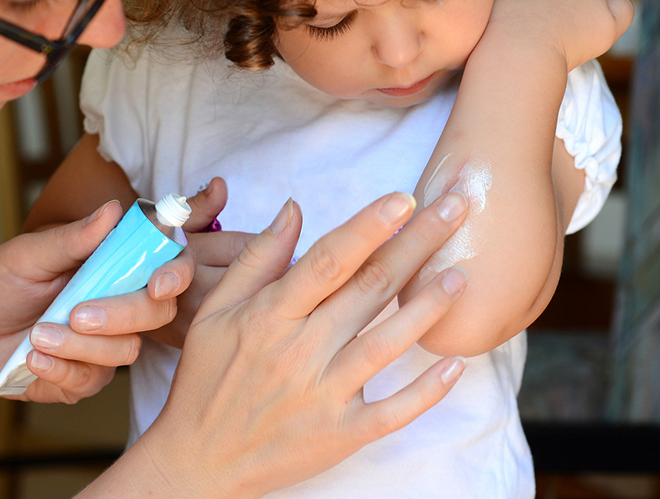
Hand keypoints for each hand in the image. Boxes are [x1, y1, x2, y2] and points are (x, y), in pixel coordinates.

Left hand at [0, 201, 194, 403]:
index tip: (159, 284)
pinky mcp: (86, 378)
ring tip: (36, 335)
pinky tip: (33, 357)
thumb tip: (112, 210)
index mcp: (113, 265)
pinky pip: (93, 379)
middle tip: (77, 314)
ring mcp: (106, 344)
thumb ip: (72, 238)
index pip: (167, 264)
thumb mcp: (27, 256)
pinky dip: (61, 368)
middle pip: (158, 312)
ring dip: (79, 345)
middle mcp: (119, 303)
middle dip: (121, 314)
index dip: (177, 273)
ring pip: (127, 350)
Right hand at [135, 191, 470, 497]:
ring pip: (387, 344)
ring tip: (461, 275)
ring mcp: (324, 394)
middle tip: (456, 209)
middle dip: (417, 244)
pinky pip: (392, 411)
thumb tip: (294, 208)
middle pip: (369, 288)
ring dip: (428, 307)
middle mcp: (301, 350)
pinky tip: (455, 366)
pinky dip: (426, 391)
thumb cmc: (207, 379)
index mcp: (271, 314)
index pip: (330, 260)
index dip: (369, 226)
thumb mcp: (216, 311)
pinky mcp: (340, 434)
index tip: (405, 197)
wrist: (198, 461)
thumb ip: (258, 259)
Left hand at [491, 0, 633, 69]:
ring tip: (526, 30)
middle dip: (554, 4)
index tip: (570, 32)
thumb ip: (622, 7)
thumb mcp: (610, 29)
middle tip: (548, 32)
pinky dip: (506, 5)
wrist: (518, 50)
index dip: (580, 14)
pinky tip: (507, 24)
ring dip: (529, 3)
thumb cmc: (567, 43)